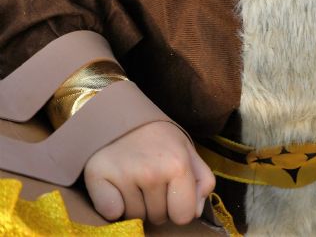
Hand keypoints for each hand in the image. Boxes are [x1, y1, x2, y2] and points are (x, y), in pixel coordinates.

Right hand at [84, 121, 214, 225]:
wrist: (120, 113)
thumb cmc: (157, 137)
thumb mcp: (187, 150)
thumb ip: (202, 180)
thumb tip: (196, 211)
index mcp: (178, 164)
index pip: (184, 217)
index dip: (178, 208)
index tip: (170, 191)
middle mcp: (151, 171)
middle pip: (157, 218)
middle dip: (156, 205)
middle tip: (149, 178)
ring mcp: (124, 174)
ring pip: (134, 217)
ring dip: (134, 204)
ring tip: (133, 178)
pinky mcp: (97, 176)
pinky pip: (110, 213)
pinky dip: (111, 205)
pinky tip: (115, 185)